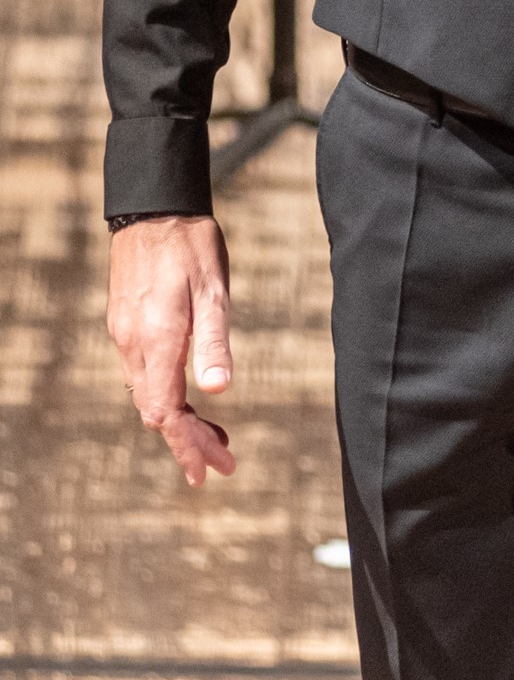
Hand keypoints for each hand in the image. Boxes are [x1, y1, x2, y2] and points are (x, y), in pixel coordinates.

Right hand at [107, 215, 237, 484]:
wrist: (154, 211)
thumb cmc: (192, 248)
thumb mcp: (214, 292)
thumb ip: (213, 343)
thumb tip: (218, 392)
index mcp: (155, 342)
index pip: (167, 413)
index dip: (189, 444)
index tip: (212, 469)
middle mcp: (133, 346)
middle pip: (156, 413)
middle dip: (187, 443)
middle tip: (221, 465)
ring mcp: (126, 336)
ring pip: (149, 396)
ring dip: (179, 423)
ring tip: (214, 439)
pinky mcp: (127, 326)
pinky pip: (144, 375)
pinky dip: (167, 396)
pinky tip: (190, 398)